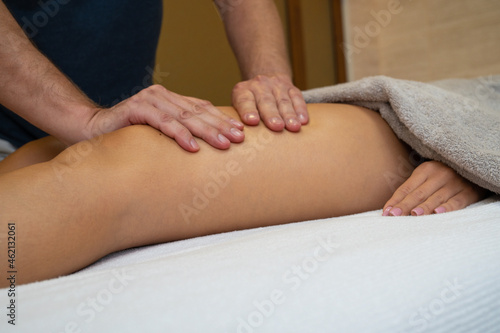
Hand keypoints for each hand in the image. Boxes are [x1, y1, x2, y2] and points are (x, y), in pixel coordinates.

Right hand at [84, 85, 244, 151]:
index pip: (202, 108)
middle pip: (198, 112)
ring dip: (206, 131)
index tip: (241, 132)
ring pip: (184, 116)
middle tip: (239, 139)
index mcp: (170, 99)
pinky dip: (179, 134)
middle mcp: (162, 95)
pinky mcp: (136, 108)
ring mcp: (149, 100)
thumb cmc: (128, 133)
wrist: (90, 128)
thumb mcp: (158, 131)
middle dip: (221, 126)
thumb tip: (204, 145)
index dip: (222, 119)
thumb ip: (177, 130)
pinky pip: (163, 123)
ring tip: (223, 144)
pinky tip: (193, 147)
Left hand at [232, 74, 308, 131]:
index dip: (248, 110)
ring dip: (289, 115)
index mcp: (243, 90)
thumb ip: (237, 118)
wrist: (264, 82)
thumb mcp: (237, 106)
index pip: (245, 101)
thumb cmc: (249, 103)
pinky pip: (297, 98)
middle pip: (266, 101)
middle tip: (276, 126)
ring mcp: (276, 85)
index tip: (252, 121)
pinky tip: (303, 120)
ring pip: (283, 101)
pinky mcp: (291, 87)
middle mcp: (259, 85)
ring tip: (293, 127)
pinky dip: (301, 109)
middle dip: (272, 114)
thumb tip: (237, 137)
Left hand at [382, 161, 487, 215]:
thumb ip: (412, 190)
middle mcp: (439, 175)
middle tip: (394, 216)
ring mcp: (454, 183)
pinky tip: (437, 213)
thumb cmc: (443, 178)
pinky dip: (447, 208)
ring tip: (413, 215)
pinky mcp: (468, 192)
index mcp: (425, 170)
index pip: (407, 188)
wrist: (473, 170)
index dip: (396, 201)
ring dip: (424, 207)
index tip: (386, 212)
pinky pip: (456, 202)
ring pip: (435, 198)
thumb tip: (391, 208)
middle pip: (418, 193)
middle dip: (405, 206)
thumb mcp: (427, 177)